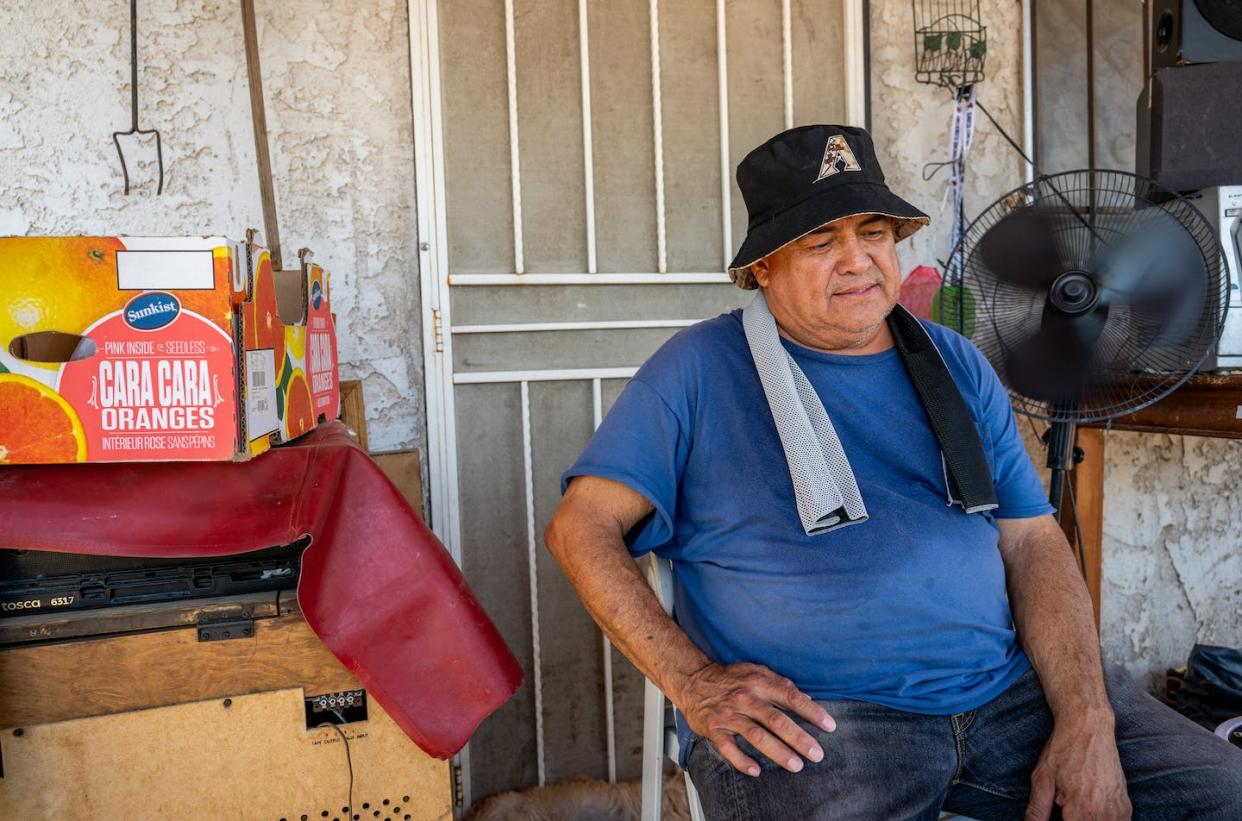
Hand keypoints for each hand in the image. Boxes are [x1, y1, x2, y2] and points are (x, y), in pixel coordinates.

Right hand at [673, 662, 834, 776]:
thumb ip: (781, 684)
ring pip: (756, 736)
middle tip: (817, 753)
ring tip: (796, 765)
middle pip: (776, 720)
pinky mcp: (714, 729)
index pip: (791, 697)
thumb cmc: (730, 678)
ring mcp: (729, 715)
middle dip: (799, 738)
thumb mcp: (756, 672)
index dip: (812, 711)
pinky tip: (756, 771)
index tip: (830, 726)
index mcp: (759, 682)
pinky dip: (742, 760)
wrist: (693, 681)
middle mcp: (745, 698)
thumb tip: (808, 697)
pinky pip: (728, 748)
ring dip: (778, 752)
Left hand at [1025, 715, 1130, 819]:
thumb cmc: (1064, 750)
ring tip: (1074, 806)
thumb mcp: (1042, 779)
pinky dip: (1102, 820)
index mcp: (1082, 809)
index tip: (1059, 813)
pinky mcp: (1126, 807)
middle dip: (1073, 819)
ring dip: (1086, 820)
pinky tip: (1090, 808)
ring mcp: (1119, 811)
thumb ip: (1037, 809)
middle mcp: (1105, 814)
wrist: (1089, 727)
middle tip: (1064, 808)